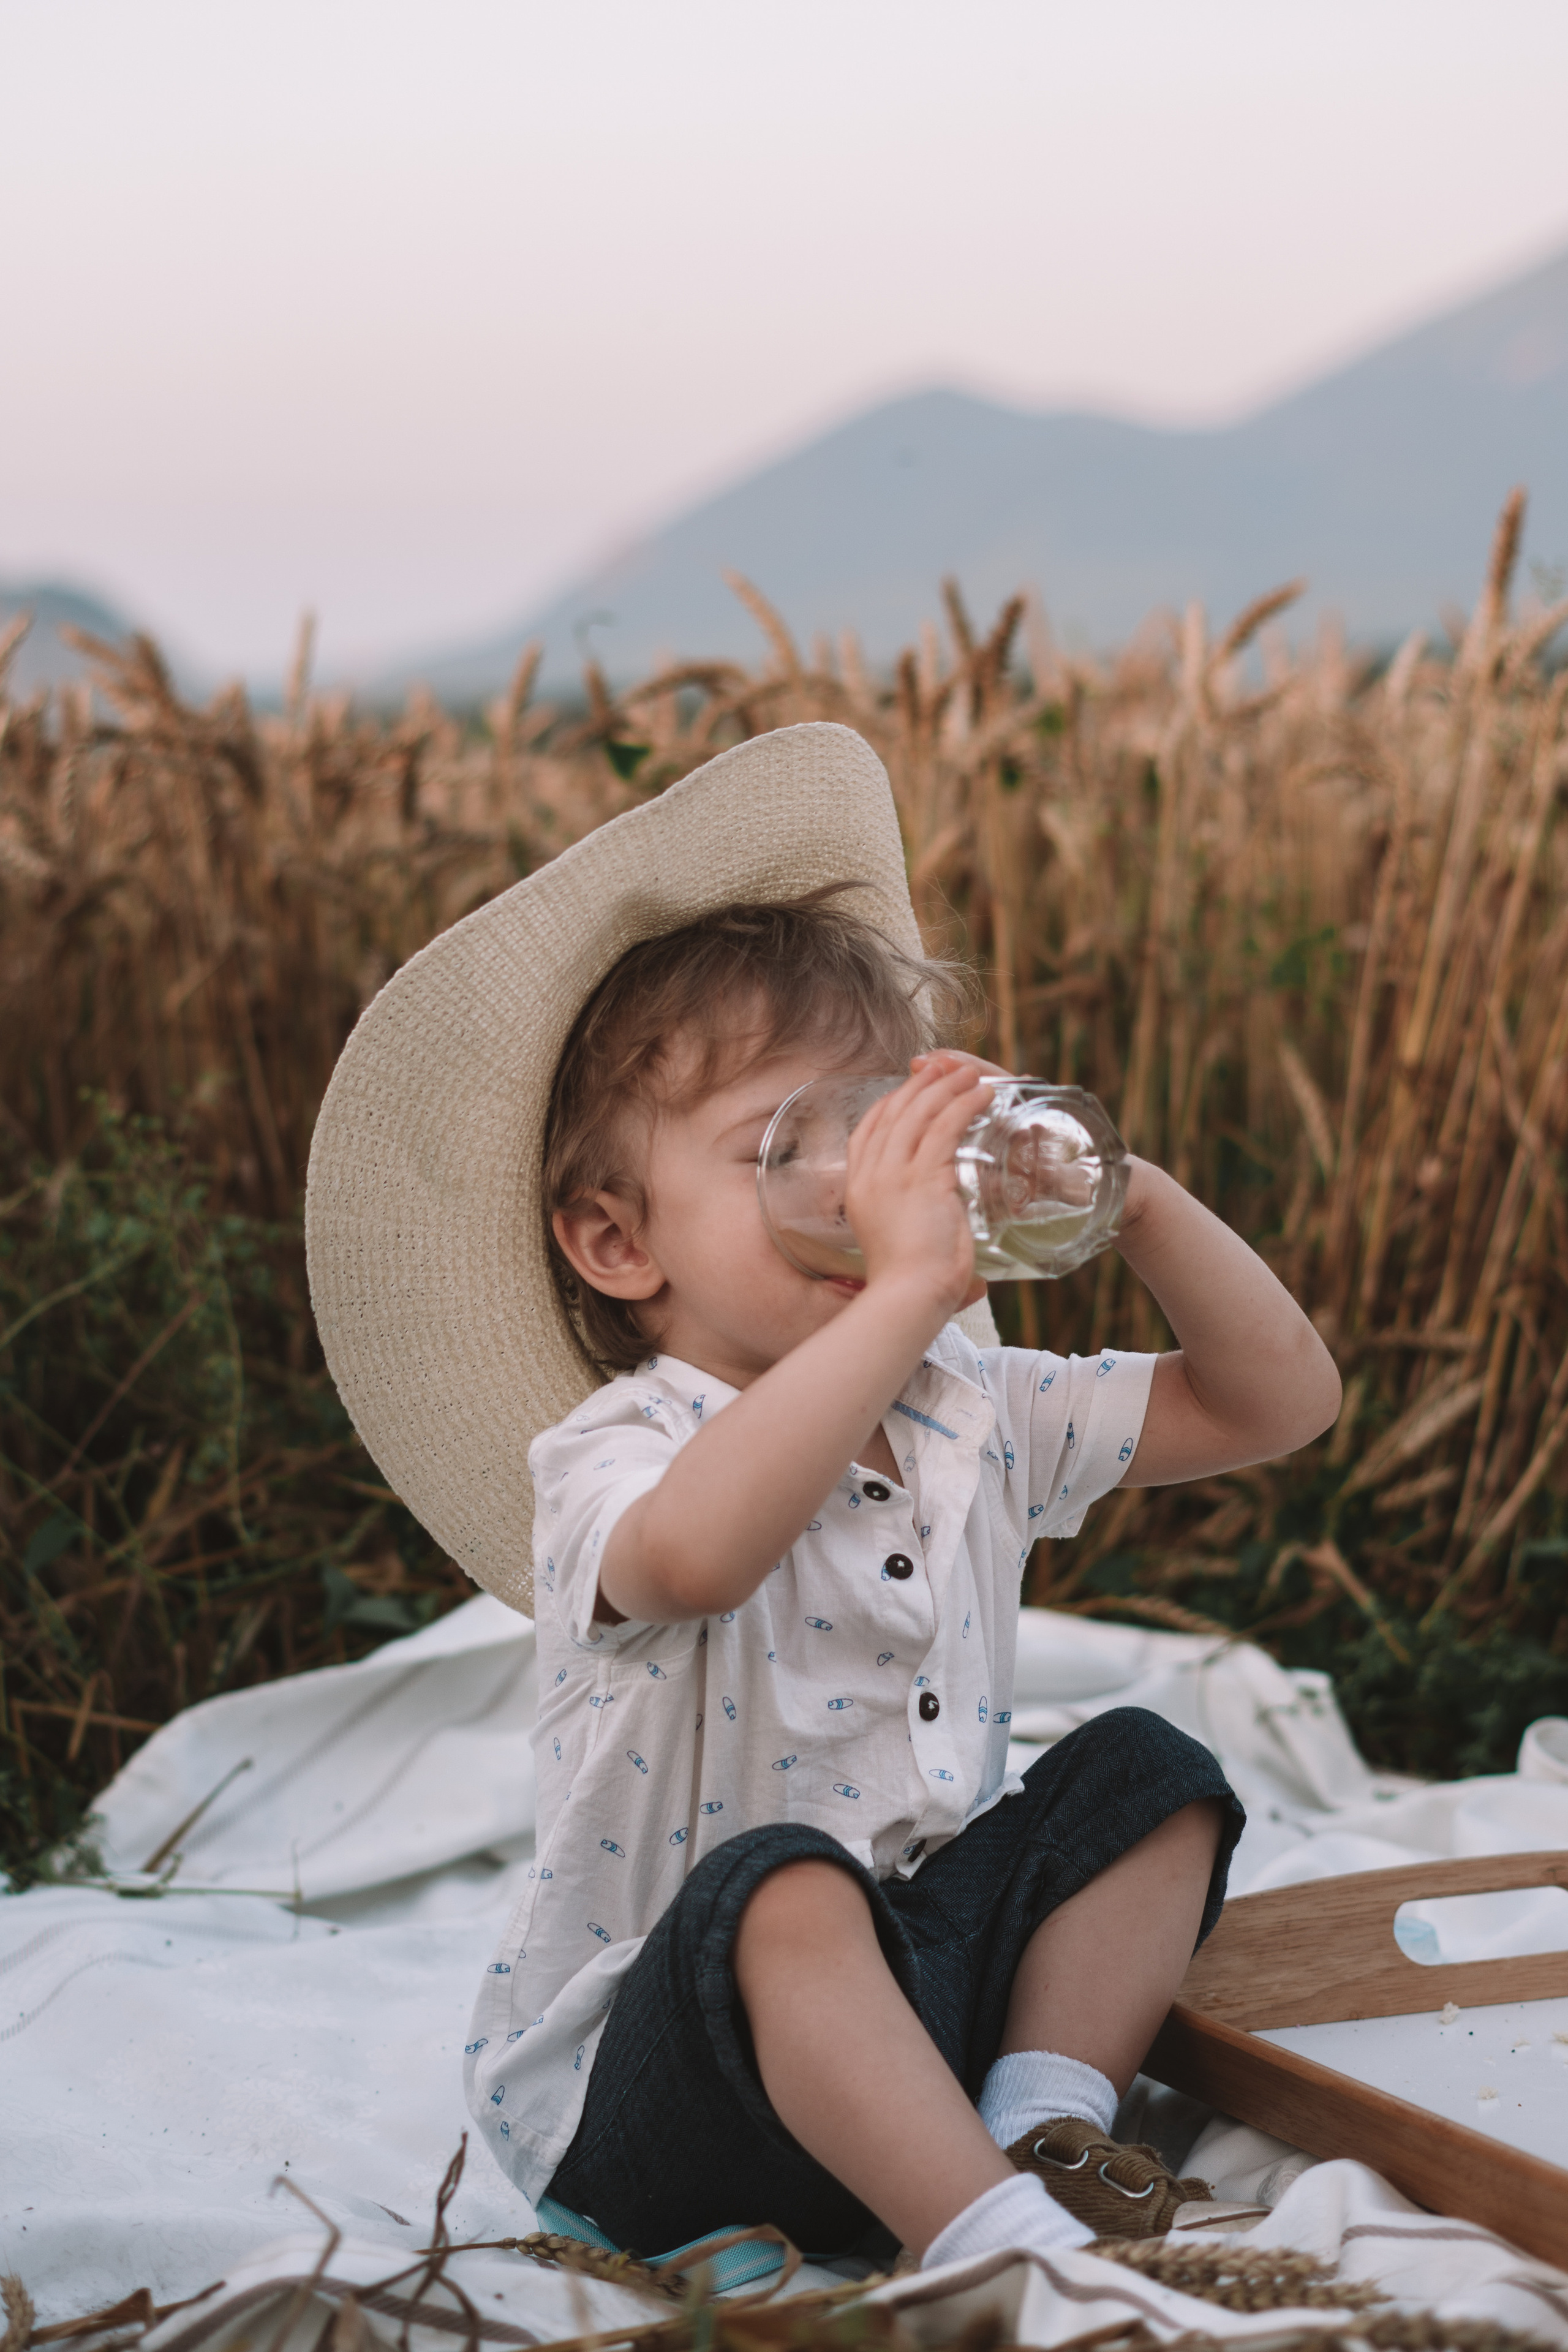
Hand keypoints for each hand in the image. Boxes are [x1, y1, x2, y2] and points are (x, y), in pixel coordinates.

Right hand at [843, 1052, 992, 1316]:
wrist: (908, 1296)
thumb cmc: (908, 1285)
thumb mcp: (902, 1248)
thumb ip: (919, 1235)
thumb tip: (961, 1258)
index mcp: (858, 1190)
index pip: (867, 1132)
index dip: (890, 1104)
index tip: (910, 1090)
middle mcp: (870, 1176)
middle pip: (892, 1112)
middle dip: (921, 1085)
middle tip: (946, 1068)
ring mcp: (892, 1174)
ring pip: (918, 1114)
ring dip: (945, 1087)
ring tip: (969, 1073)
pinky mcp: (921, 1177)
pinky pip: (943, 1128)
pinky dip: (963, 1106)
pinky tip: (980, 1095)